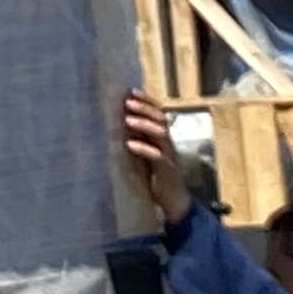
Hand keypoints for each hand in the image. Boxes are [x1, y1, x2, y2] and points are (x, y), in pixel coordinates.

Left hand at [122, 87, 195, 224]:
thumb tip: (118, 121)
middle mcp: (169, 144)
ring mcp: (170, 157)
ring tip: (128, 119)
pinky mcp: (168, 172)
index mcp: (163, 138)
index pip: (159, 113)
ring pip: (162, 135)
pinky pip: (158, 157)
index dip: (147, 101)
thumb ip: (139, 139)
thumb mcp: (147, 154)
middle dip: (145, 108)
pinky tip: (130, 144)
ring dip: (145, 124)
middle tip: (128, 102)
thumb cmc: (157, 176)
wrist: (175, 203)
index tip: (131, 91)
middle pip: (161, 119)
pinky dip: (144, 149)